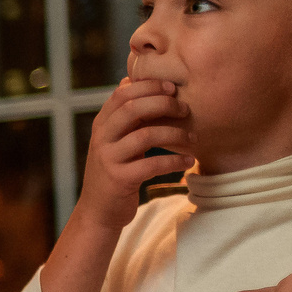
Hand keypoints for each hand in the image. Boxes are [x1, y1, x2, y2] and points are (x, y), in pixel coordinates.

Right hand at [73, 77, 192, 232]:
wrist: (98, 211)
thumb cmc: (114, 170)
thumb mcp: (113, 139)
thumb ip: (122, 115)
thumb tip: (131, 80)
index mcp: (102, 125)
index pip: (122, 94)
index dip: (149, 86)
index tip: (173, 88)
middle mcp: (102, 139)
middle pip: (132, 109)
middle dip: (163, 104)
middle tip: (185, 108)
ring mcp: (109, 159)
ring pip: (145, 136)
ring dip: (174, 133)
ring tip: (192, 137)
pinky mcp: (120, 179)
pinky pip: (152, 164)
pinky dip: (175, 161)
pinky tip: (189, 161)